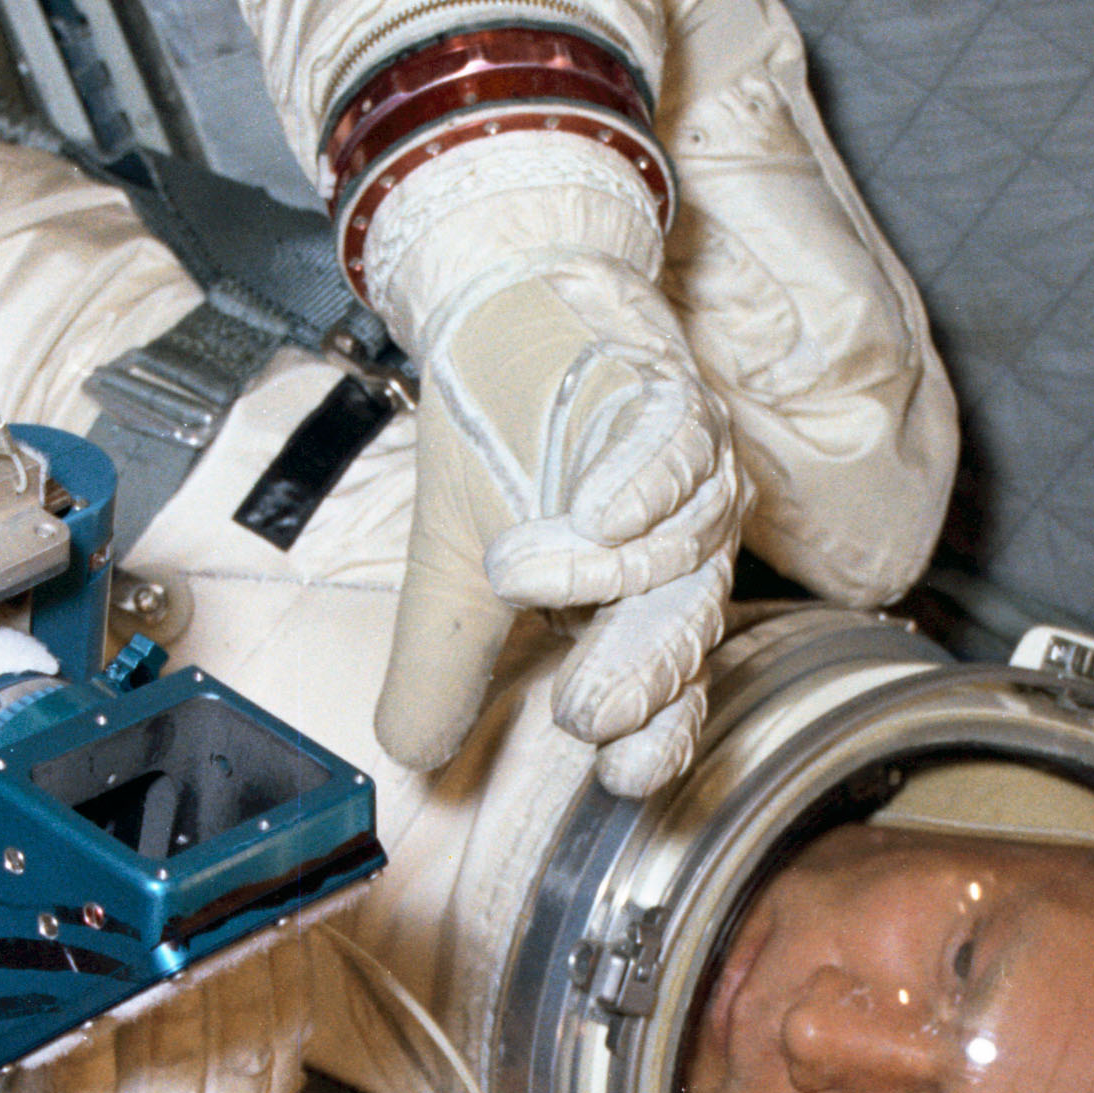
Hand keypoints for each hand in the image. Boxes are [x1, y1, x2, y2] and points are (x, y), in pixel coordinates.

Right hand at [383, 255, 742, 794]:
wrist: (502, 315)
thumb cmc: (494, 443)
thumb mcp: (449, 572)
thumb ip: (438, 666)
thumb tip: (405, 752)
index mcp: (637, 601)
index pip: (668, 687)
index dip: (656, 735)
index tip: (622, 777)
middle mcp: (682, 545)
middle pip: (685, 626)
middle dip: (641, 675)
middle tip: (585, 709)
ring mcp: (688, 471)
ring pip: (684, 543)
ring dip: (606, 574)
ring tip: (517, 576)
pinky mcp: (674, 398)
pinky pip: (676, 447)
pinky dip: (641, 483)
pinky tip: (596, 515)